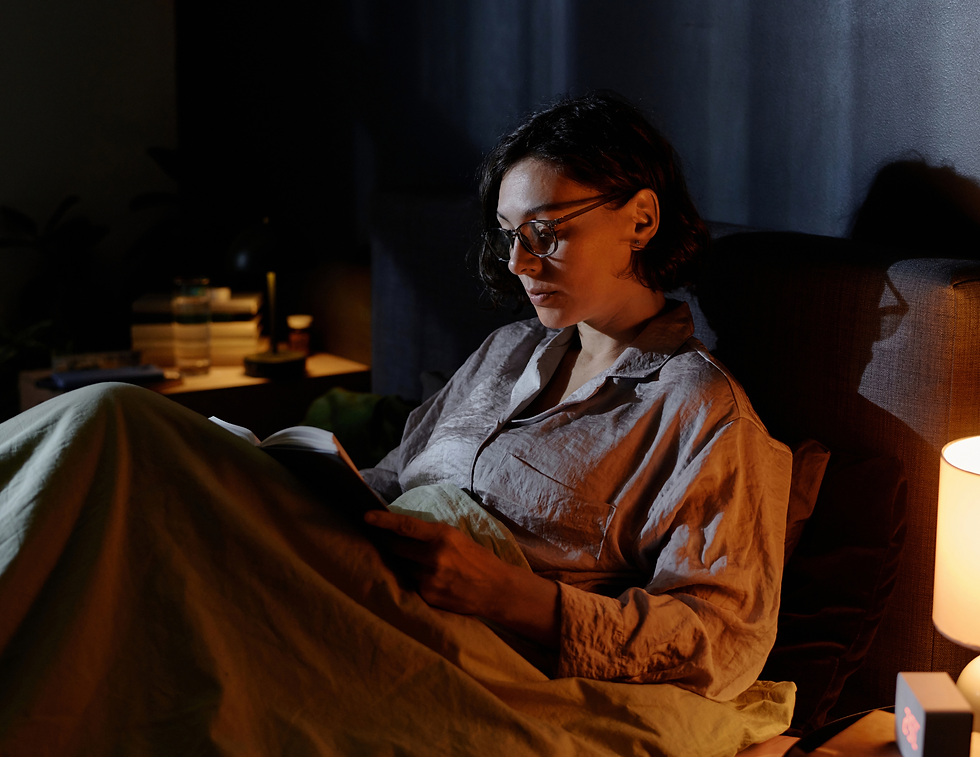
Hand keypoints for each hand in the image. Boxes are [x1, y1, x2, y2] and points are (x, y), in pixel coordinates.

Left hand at [363, 510, 505, 616]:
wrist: (496, 589)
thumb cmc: (477, 559)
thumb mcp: (456, 538)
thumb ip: (431, 535)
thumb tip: (402, 530)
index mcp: (442, 536)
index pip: (405, 526)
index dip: (383, 521)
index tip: (366, 516)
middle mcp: (433, 557)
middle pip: (396, 548)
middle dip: (388, 544)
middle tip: (382, 540)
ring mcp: (430, 578)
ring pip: (403, 567)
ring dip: (405, 564)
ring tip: (420, 564)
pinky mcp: (428, 596)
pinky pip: (412, 584)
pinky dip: (416, 580)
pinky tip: (431, 580)